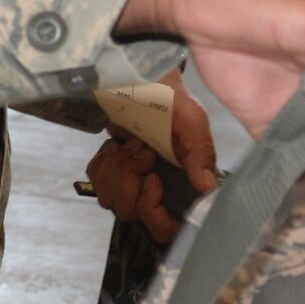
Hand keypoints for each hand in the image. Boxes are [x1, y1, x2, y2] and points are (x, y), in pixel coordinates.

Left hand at [85, 68, 221, 240]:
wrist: (136, 74)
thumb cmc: (168, 95)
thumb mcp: (191, 119)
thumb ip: (200, 153)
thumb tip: (209, 188)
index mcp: (179, 183)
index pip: (164, 229)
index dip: (153, 213)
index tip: (153, 181)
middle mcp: (154, 186)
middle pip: (130, 214)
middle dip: (130, 181)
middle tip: (141, 152)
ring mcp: (129, 178)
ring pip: (109, 198)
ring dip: (115, 168)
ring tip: (130, 144)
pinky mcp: (108, 165)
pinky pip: (95, 181)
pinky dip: (102, 162)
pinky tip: (115, 145)